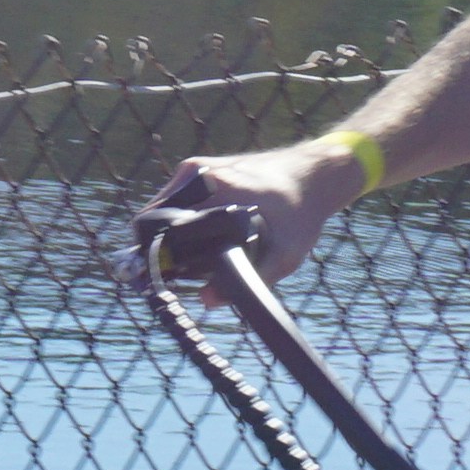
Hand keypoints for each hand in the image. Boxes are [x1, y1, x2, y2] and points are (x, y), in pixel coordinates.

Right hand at [137, 140, 359, 286]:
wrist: (315, 175)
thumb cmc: (302, 213)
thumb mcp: (285, 253)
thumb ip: (250, 279)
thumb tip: (205, 300)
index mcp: (211, 186)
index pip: (155, 222)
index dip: (154, 254)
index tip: (164, 277)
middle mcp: (197, 172)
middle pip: (156, 218)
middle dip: (164, 249)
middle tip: (184, 274)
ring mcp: (196, 168)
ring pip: (164, 211)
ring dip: (172, 237)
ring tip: (194, 260)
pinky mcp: (200, 170)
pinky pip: (178, 203)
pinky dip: (183, 223)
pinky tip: (201, 241)